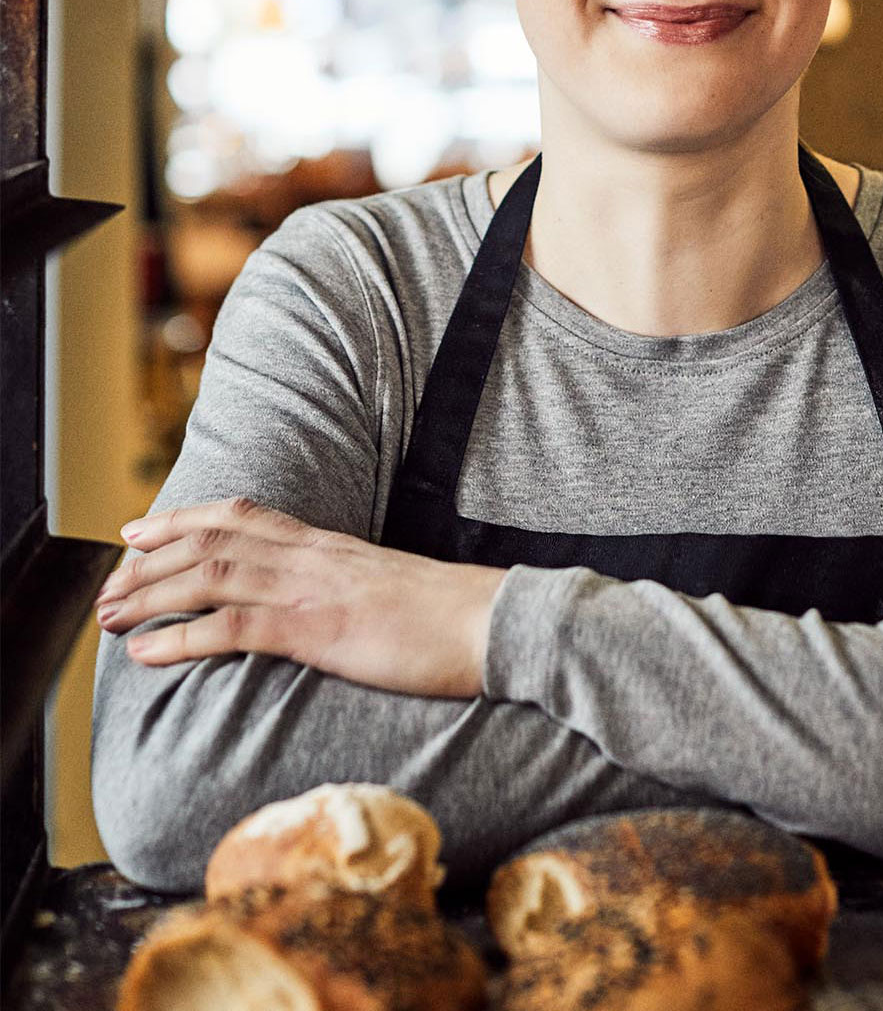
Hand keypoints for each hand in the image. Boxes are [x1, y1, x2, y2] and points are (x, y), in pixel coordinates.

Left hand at [94, 498, 505, 698]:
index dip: (185, 518)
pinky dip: (181, 638)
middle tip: (108, 580)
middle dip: (151, 557)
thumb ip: (345, 585)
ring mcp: (311, 589)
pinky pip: (234, 628)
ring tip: (109, 615)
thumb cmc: (448, 615)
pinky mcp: (317, 630)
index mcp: (328, 544)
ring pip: (211, 576)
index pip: (243, 515)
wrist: (489, 622)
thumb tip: (320, 602)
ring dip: (151, 594)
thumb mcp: (387, 586)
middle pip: (213, 539)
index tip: (142, 526)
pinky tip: (147, 652)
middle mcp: (311, 556)